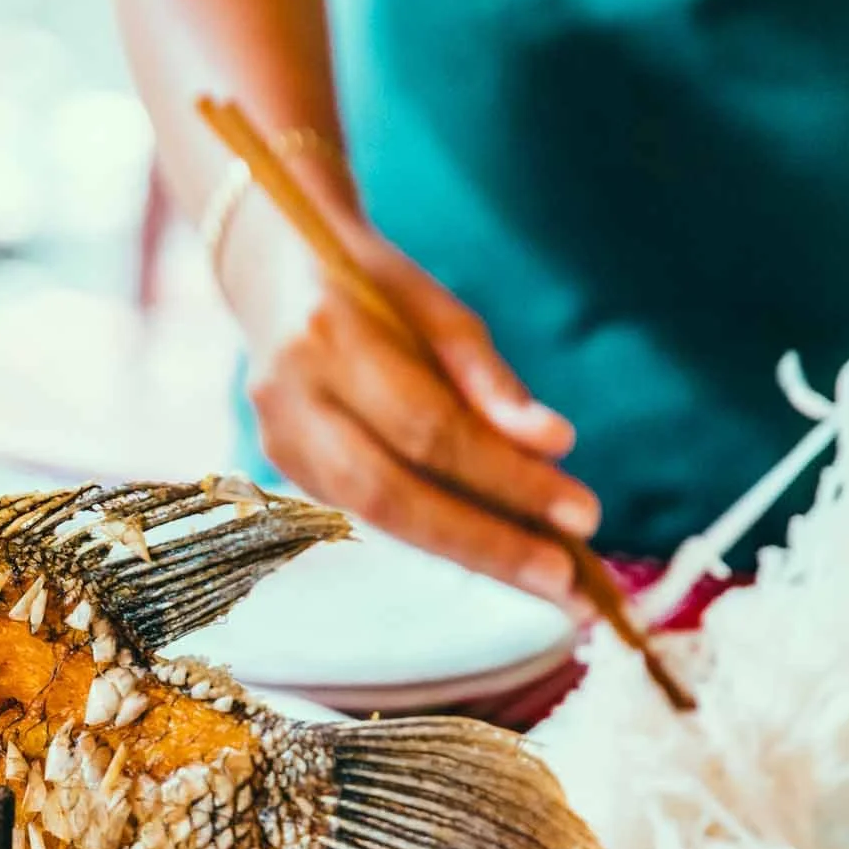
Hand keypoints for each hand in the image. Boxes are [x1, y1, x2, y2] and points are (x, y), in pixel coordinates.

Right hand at [229, 208, 601, 603]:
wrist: (267, 268)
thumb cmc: (367, 278)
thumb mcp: (431, 300)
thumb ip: (486, 376)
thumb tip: (553, 446)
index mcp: (328, 335)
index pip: (427, 428)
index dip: (505, 478)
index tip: (582, 515)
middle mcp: (290, 396)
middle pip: (392, 494)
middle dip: (485, 543)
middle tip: (566, 581)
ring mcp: (277, 438)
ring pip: (376, 516)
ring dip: (467, 553)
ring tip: (544, 580)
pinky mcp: (284, 466)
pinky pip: (367, 512)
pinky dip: (433, 534)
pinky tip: (492, 551)